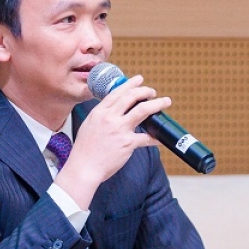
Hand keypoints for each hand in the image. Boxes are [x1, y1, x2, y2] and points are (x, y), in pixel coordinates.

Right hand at [54, 74, 168, 207]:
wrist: (84, 167)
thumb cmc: (84, 150)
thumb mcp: (89, 125)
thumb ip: (101, 116)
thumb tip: (112, 110)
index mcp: (99, 112)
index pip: (117, 92)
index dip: (130, 84)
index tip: (139, 80)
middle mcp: (110, 118)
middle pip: (131, 97)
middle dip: (145, 91)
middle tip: (152, 91)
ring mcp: (119, 130)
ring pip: (143, 110)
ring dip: (157, 104)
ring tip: (165, 102)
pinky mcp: (127, 143)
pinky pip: (146, 138)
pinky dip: (155, 138)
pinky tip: (161, 137)